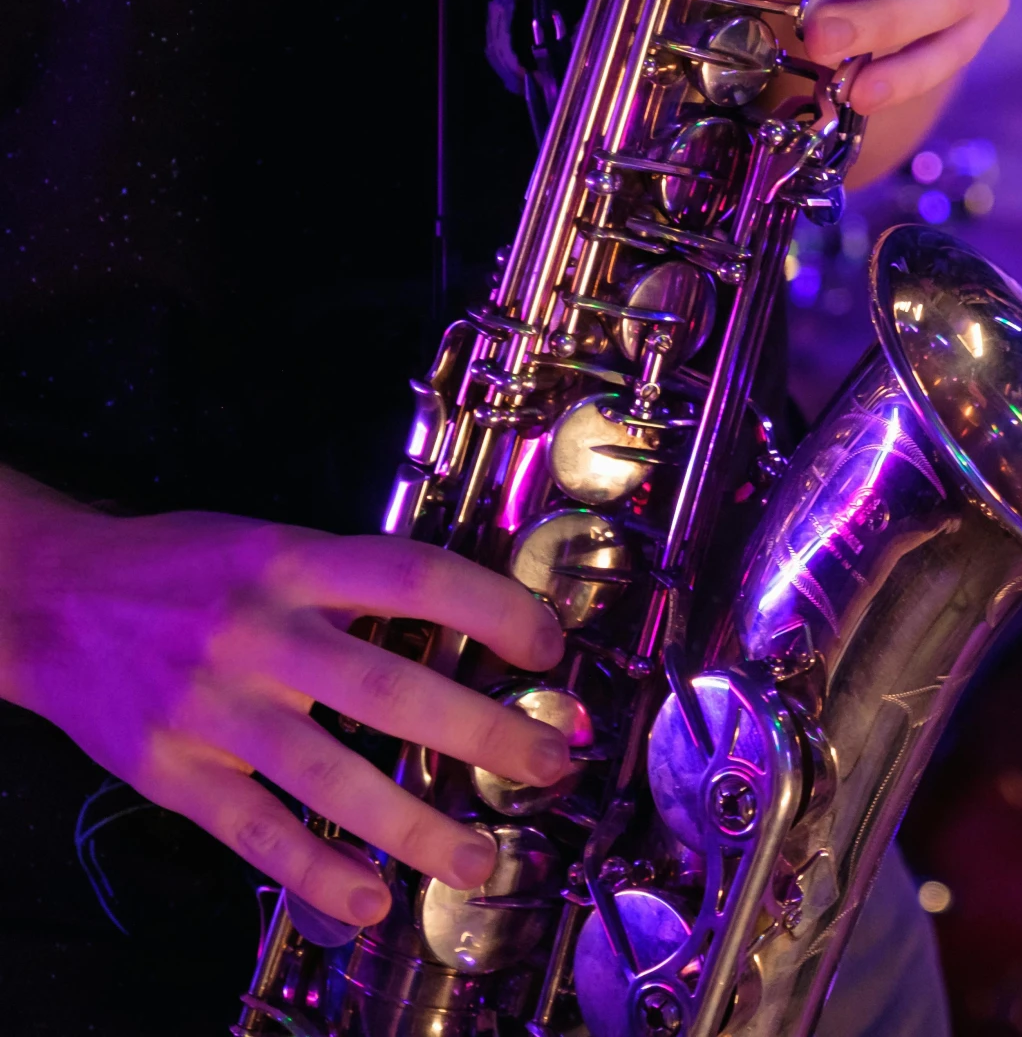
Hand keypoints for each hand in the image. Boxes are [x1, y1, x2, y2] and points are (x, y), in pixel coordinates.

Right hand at [1, 505, 568, 927]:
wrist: (46, 598)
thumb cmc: (184, 570)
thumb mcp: (274, 544)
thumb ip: (358, 582)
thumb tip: (475, 624)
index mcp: (294, 562)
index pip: (417, 580)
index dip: (495, 611)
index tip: (550, 649)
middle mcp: (257, 632)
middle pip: (390, 688)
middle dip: (483, 731)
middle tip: (548, 762)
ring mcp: (212, 707)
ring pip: (329, 776)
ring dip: (414, 826)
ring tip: (479, 858)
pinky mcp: (172, 770)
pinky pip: (254, 831)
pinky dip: (314, 871)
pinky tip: (368, 899)